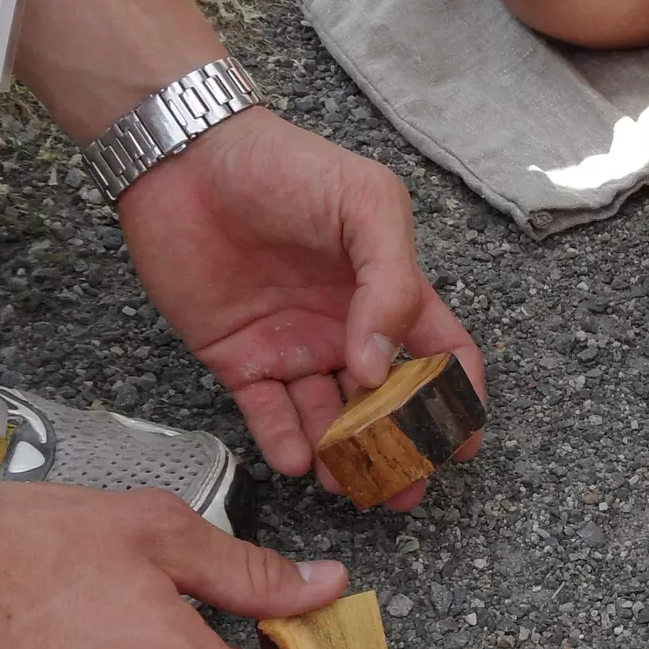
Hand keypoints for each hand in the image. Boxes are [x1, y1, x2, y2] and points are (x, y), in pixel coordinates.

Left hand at [118, 108, 486, 505]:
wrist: (184, 160)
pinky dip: (285, 445)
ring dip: (345, 459)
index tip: (463, 442)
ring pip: (330, 422)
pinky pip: (268, 416)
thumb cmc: (284, 168)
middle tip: (405, 488)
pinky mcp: (239, 361)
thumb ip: (392, 284)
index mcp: (387, 293)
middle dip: (401, 451)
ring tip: (352, 485)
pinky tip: (300, 462)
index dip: (459, 399)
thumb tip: (380, 369)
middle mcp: (345, 329)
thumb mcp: (365, 205)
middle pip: (387, 407)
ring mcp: (293, 348)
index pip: (441, 356)